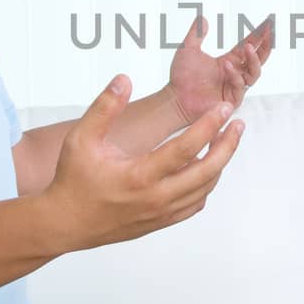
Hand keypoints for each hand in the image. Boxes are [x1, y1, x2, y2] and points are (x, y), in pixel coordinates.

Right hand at [44, 75, 244, 250]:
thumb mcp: (81, 139)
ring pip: (205, 189)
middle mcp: (156, 198)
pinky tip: (204, 167)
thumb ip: (104, 107)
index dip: (209, 126)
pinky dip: (205, 184)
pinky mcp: (160, 222)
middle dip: (228, 145)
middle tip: (237, 124)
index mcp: (140, 176)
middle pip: (208, 172)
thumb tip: (123, 79)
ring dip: (219, 164)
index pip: (186, 148)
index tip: (223, 109)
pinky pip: (194, 204)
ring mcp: (161, 213)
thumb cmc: (73, 180)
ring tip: (224, 140)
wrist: (65, 223)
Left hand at [165, 14, 273, 125]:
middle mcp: (235, 73)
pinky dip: (235, 75)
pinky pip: (240, 86)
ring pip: (254, 73)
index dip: (259, 34)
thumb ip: (196, 34)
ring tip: (248, 47)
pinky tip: (227, 65)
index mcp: (229, 60)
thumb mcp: (188, 50)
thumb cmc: (181, 78)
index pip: (248, 45)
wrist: (175, 98)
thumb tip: (202, 17)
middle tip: (270, 33)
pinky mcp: (231, 98)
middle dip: (265, 46)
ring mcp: (234, 86)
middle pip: (257, 58)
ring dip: (253, 59)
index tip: (268, 22)